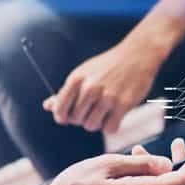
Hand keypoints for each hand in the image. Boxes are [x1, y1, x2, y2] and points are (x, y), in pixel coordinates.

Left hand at [43, 40, 163, 133]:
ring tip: (104, 112)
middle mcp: (90, 88)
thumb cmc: (107, 66)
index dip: (62, 117)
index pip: (60, 110)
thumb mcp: (83, 74)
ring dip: (97, 123)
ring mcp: (107, 97)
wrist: (136, 55)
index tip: (68, 117)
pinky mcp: (123, 104)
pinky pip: (110, 129)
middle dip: (83, 118)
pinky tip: (114, 116)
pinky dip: (111, 126)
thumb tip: (47, 106)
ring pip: (92, 126)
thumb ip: (66, 92)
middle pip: (76, 120)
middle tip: (93, 109)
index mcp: (76, 79)